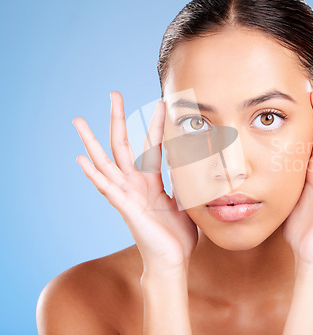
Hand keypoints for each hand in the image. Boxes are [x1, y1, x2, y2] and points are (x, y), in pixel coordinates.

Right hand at [72, 91, 197, 274]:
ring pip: (107, 162)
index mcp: (151, 181)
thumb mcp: (185, 202)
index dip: (156, 124)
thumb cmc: (177, 235)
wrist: (173, 261)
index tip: (161, 103)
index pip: (152, 144)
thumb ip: (183, 183)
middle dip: (118, 119)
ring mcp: (128, 195)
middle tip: (113, 94)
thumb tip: (190, 166)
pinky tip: (81, 160)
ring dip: (92, 142)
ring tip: (78, 121)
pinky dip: (94, 174)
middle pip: (123, 145)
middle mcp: (135, 184)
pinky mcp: (126, 208)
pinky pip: (108, 188)